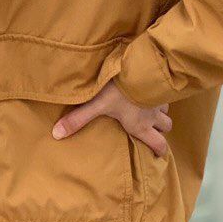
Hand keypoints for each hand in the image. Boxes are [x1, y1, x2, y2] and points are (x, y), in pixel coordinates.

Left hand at [51, 79, 172, 155]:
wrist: (139, 68)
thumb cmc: (119, 91)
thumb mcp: (96, 105)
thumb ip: (78, 119)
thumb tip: (56, 134)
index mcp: (140, 125)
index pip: (158, 144)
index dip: (159, 151)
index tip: (158, 154)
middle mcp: (153, 116)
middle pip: (166, 128)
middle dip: (162, 131)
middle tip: (155, 130)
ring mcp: (160, 100)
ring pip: (166, 111)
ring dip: (160, 111)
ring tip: (151, 109)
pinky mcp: (161, 84)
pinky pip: (164, 92)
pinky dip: (160, 94)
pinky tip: (151, 89)